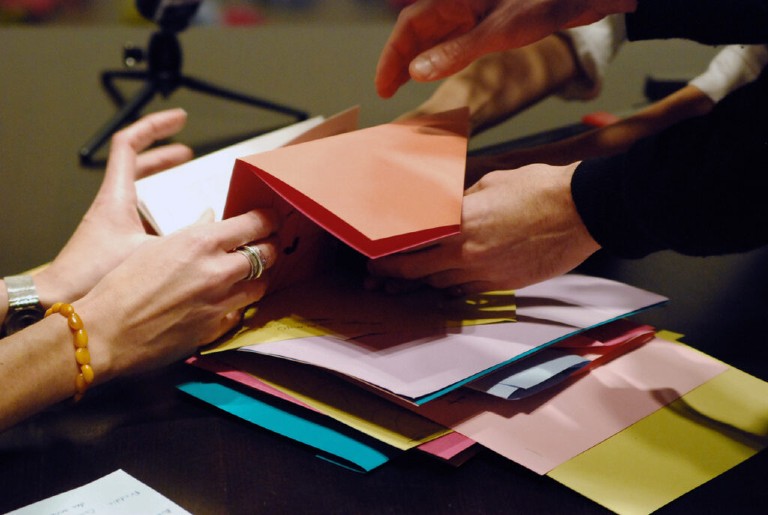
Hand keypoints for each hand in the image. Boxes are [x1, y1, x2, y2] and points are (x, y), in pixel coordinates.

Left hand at [36, 108, 192, 305]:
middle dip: (164, 154)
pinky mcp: (115, 238)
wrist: (63, 297)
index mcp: (116, 196)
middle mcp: (112, 203)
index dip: (155, 126)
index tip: (178, 119)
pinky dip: (160, 207)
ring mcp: (113, 219)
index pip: (129, 144)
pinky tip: (179, 222)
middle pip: (137, 163)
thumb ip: (182, 237)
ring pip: (139, 187)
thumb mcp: (147, 251)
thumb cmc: (93, 274)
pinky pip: (141, 210)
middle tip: (187, 152)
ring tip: (185, 180)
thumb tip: (212, 224)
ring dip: (162, 180)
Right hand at [77, 208, 279, 380]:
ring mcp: (220, 302)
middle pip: (267, 254)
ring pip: (260, 286)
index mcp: (200, 242)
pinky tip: (227, 302)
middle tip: (267, 245)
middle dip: (269, 248)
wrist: (104, 333)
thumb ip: (192, 233)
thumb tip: (211, 218)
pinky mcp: (216, 328)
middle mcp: (217, 271)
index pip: (255, 224)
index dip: (268, 219)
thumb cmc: (120, 286)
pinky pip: (240, 313)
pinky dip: (237, 306)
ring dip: (258, 279)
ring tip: (248, 274)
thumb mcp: (155, 247)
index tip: (271, 218)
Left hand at [367, 162, 599, 293]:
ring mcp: (487, 273)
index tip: (374, 256)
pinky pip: (468, 292)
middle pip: (417, 271)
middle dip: (393, 275)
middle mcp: (467, 253)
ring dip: (422, 283)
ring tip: (406, 282)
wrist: (583, 210)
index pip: (411, 243)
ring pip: (440, 285)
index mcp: (459, 222)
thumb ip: (462, 203)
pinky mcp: (505, 285)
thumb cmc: (539, 189)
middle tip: (378, 276)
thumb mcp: (490, 185)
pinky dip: (451, 288)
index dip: (387, 253)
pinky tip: (444, 284)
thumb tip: (447, 211)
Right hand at [375, 0, 635, 97]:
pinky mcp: (491, 19)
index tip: (383, 86)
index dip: (391, 57)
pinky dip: (442, 56)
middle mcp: (459, 1)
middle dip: (400, 60)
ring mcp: (475, 10)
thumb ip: (455, 52)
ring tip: (404, 85)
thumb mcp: (497, 32)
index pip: (408, 26)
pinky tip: (437, 70)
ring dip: (419, 59)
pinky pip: (456, 38)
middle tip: (388, 90)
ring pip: (435, 35)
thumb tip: (416, 71)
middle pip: (417, 30)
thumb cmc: (544, 1)